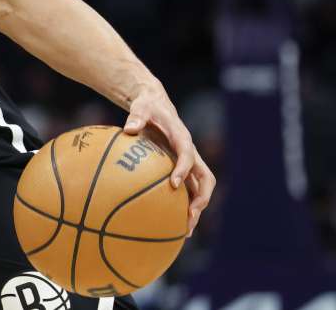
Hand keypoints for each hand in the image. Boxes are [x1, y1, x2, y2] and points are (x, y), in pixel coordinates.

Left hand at [124, 86, 215, 236]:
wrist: (155, 104)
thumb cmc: (148, 107)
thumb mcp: (141, 107)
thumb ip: (136, 116)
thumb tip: (129, 128)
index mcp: (182, 137)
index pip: (187, 154)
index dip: (184, 169)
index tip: (174, 184)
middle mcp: (190, 153)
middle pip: (206, 178)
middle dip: (201, 198)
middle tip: (190, 215)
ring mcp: (188, 163)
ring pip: (200, 189)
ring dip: (196, 209)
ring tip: (186, 231)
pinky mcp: (182, 169)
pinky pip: (188, 190)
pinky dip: (183, 207)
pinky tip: (170, 225)